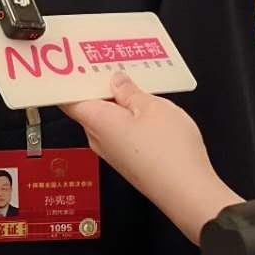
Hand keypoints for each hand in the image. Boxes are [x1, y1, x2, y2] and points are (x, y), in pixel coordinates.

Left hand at [61, 72, 240, 243]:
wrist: (189, 194)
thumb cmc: (169, 152)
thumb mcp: (151, 106)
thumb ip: (129, 91)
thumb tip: (117, 81)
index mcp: (96, 120)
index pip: (66, 98)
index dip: (65, 79)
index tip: (69, 62)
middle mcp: (98, 138)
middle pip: (86, 104)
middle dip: (94, 83)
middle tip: (105, 61)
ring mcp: (112, 152)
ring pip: (105, 117)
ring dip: (113, 98)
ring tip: (128, 77)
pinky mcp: (127, 160)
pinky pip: (118, 130)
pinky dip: (125, 114)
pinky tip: (141, 104)